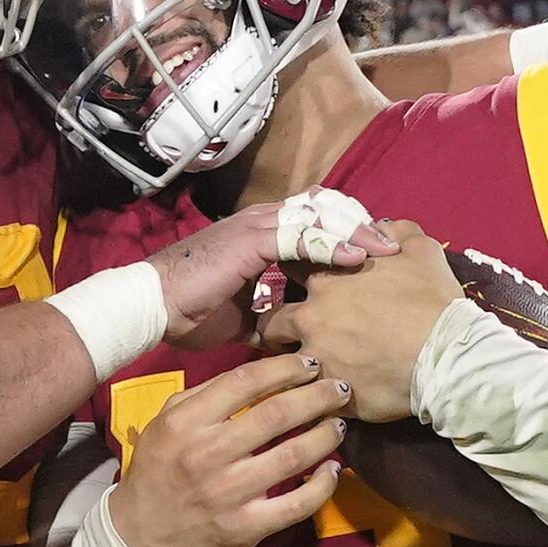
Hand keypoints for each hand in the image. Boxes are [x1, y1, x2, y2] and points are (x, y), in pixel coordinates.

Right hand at [108, 354, 348, 546]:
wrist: (139, 538)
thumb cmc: (157, 472)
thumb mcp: (166, 423)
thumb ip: (204, 395)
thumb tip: (257, 373)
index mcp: (187, 422)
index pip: (244, 381)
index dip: (284, 368)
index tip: (309, 364)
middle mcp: (207, 454)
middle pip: (276, 414)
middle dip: (317, 396)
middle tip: (340, 388)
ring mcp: (228, 493)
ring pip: (292, 457)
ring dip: (324, 436)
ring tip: (339, 424)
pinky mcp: (245, 528)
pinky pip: (296, 504)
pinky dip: (322, 485)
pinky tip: (332, 469)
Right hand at [149, 188, 397, 349]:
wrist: (153, 305)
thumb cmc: (189, 311)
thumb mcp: (243, 317)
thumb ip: (271, 317)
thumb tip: (294, 339)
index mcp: (262, 235)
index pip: (316, 217)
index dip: (348, 230)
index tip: (377, 254)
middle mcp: (263, 221)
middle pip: (326, 207)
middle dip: (361, 224)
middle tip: (394, 247)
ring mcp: (258, 226)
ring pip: (320, 214)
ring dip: (356, 231)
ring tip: (386, 250)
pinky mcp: (252, 240)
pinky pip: (303, 235)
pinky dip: (334, 245)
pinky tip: (357, 259)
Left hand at [258, 221, 464, 422]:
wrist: (448, 355)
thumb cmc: (433, 300)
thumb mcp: (420, 249)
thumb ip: (394, 232)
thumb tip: (379, 228)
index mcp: (326, 280)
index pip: (289, 269)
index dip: (294, 278)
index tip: (302, 286)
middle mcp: (310, 317)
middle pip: (272, 319)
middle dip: (279, 325)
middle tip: (294, 335)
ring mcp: (315, 356)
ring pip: (280, 361)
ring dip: (288, 362)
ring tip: (305, 369)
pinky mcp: (326, 392)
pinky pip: (305, 396)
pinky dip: (310, 395)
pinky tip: (321, 397)